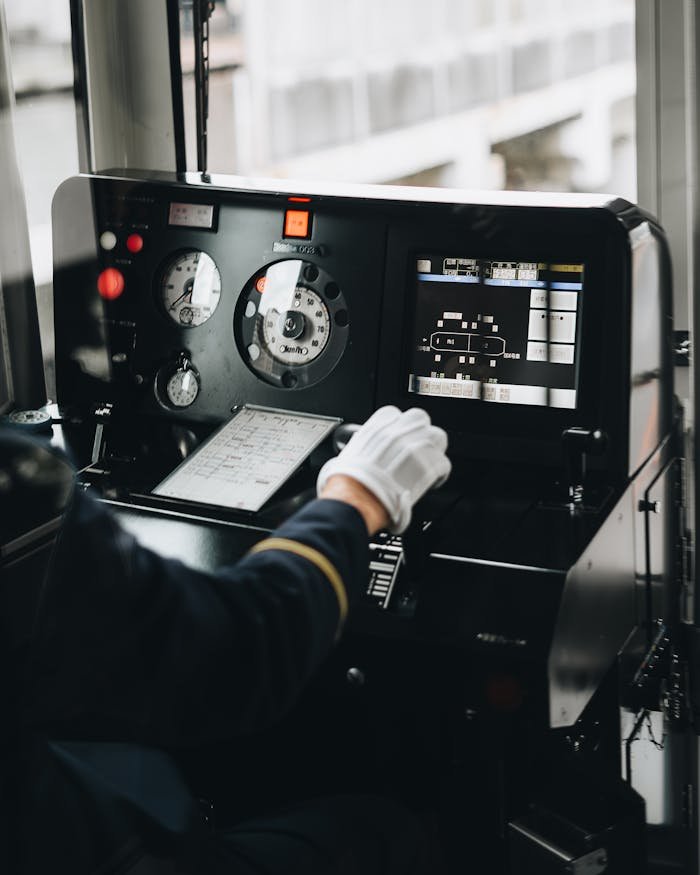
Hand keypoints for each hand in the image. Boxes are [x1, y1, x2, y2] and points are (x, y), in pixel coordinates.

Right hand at [317, 406, 450, 533]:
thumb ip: (363, 446)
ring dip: (433, 448)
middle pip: (419, 418)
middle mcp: (399, 431)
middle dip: (419, 431)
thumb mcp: (349, 452)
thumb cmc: (348, 481)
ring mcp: (416, 445)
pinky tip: (432, 481)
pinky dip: (440, 473)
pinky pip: (444, 463)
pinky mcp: (429, 464)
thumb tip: (362, 452)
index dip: (398, 427)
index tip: (398, 438)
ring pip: (437, 436)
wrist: (357, 497)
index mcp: (378, 425)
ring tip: (427, 462)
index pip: (394, 413)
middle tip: (416, 448)